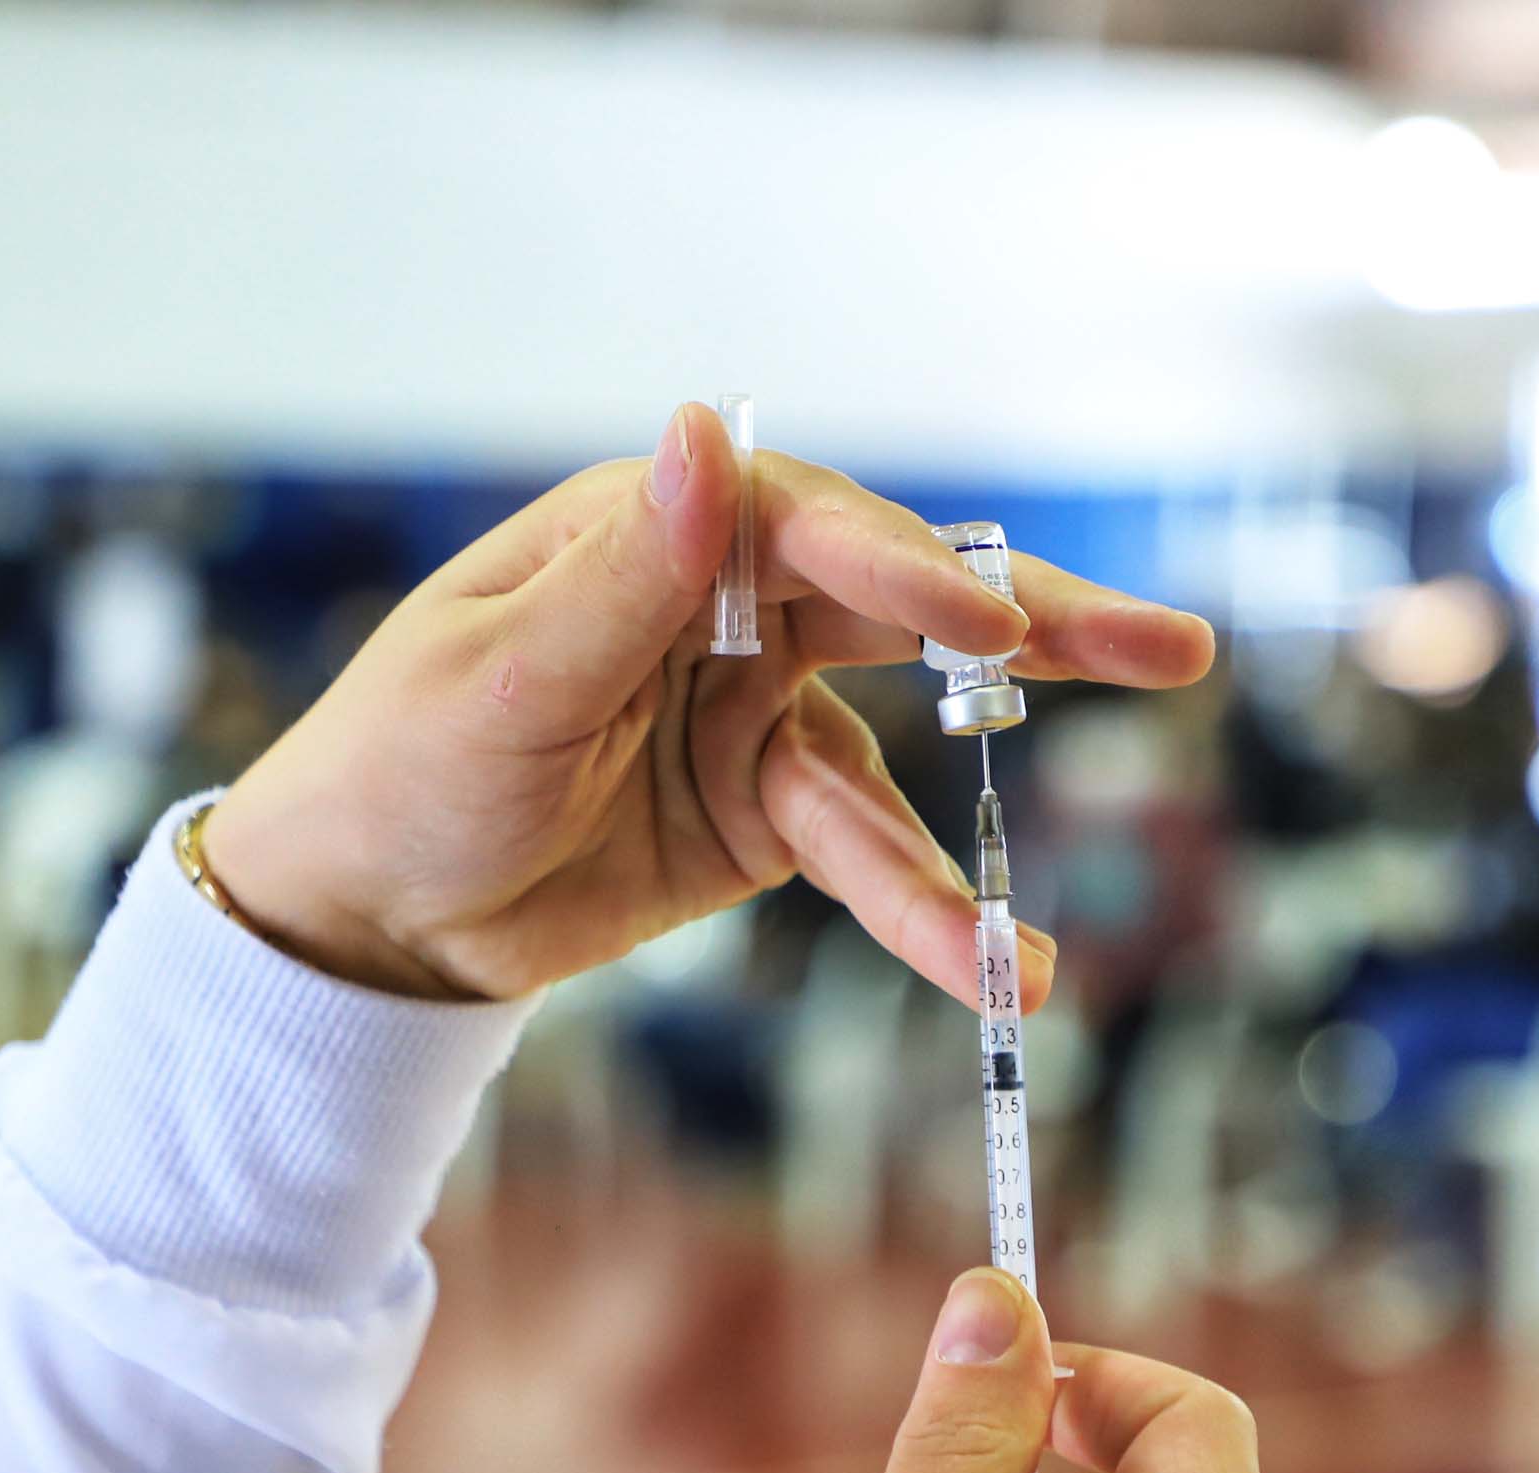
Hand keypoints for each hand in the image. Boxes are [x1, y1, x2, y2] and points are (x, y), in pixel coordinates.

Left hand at [201, 404, 1213, 1004]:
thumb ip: (620, 583)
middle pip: (902, 605)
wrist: (365, 919)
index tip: (989, 620)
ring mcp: (754, 708)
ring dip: (963, 857)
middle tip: (1173, 651)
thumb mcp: (496, 685)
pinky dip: (916, 914)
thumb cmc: (396, 771)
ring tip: (1030, 957)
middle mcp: (721, 602)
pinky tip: (983, 971)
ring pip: (896, 761)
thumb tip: (705, 436)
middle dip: (1038, 634)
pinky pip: (860, 853)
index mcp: (643, 531)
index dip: (905, 569)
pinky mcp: (764, 810)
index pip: (801, 526)